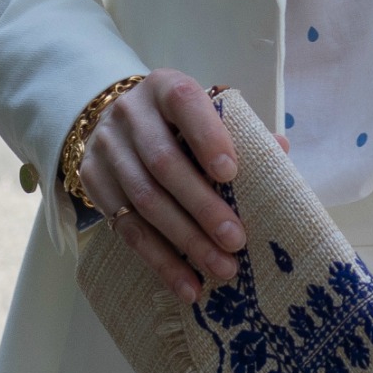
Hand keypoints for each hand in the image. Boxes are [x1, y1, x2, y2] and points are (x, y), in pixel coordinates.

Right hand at [76, 69, 259, 301]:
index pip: (185, 104)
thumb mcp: (205, 112)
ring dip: (185, 242)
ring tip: (220, 268)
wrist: (115, 120)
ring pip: (145, 201)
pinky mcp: (93, 182)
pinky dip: (160, 260)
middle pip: (164, 163)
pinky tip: (187, 284)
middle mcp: (131, 114)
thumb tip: (279, 149)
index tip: (231, 173)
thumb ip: (240, 130)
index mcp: (165, 88)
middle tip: (236, 240)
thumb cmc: (177, 121)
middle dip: (202, 206)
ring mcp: (107, 149)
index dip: (208, 137)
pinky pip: (127, 230)